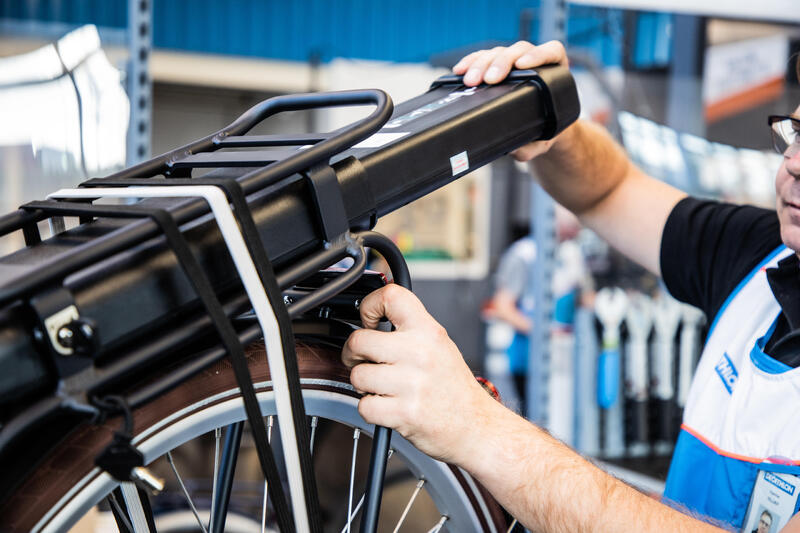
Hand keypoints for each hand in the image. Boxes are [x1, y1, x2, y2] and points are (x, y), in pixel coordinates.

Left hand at [342, 284, 498, 463]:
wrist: (475, 426)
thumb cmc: (453, 387)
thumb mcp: (440, 345)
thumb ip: (410, 328)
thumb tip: (373, 317)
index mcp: (429, 331)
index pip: (391, 296)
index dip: (369, 306)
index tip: (368, 320)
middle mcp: (420, 353)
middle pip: (359, 340)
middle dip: (353, 353)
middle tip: (362, 360)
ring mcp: (412, 384)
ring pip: (357, 375)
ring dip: (362, 384)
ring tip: (381, 387)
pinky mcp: (405, 413)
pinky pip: (364, 406)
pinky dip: (370, 409)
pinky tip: (386, 405)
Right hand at [453, 40, 568, 160]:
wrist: (538, 129)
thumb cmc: (544, 131)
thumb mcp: (541, 141)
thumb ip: (532, 146)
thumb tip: (513, 149)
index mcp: (555, 73)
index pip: (551, 52)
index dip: (538, 54)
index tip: (522, 65)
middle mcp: (534, 62)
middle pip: (519, 51)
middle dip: (501, 63)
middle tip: (489, 79)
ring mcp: (514, 62)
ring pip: (499, 53)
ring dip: (482, 64)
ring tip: (470, 80)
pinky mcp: (496, 65)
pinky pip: (483, 57)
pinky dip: (471, 62)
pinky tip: (460, 71)